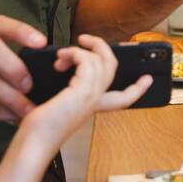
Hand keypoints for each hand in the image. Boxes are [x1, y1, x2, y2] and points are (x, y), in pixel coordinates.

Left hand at [21, 35, 150, 149]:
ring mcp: (92, 96)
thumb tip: (60, 72)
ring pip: (102, 60)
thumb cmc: (38, 130)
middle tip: (86, 39)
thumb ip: (64, 96)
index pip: (124, 99)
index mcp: (92, 107)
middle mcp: (96, 101)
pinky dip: (75, 53)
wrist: (35, 142)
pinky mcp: (83, 92)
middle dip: (102, 47)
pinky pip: (88, 61)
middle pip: (113, 67)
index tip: (147, 79)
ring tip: (62, 55)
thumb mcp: (56, 109)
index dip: (138, 89)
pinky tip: (61, 60)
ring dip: (81, 49)